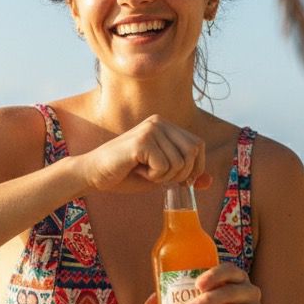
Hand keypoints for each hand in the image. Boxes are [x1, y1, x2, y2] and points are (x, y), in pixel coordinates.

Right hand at [81, 115, 210, 193]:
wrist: (94, 174)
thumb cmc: (126, 174)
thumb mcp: (162, 176)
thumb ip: (185, 176)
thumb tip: (209, 181)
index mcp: (165, 126)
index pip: (198, 145)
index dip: (195, 167)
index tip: (180, 180)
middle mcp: (159, 122)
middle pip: (192, 151)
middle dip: (181, 173)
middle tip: (159, 176)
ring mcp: (150, 129)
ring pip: (178, 162)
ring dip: (163, 176)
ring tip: (143, 171)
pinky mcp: (142, 140)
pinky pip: (164, 166)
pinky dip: (153, 176)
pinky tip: (136, 170)